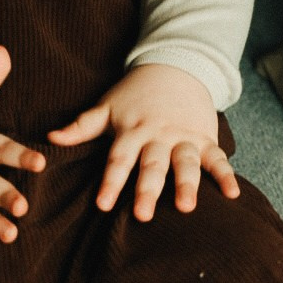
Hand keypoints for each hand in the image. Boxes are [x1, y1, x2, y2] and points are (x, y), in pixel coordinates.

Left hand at [47, 63, 239, 220]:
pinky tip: (233, 194)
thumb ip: (80, 127)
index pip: (119, 160)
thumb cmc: (134, 95)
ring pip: (186, 162)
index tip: (102, 205)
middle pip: (153, 165)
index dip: (111, 182)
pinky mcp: (205, 138)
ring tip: (187, 207)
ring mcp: (184, 137)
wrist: (174, 67)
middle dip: (148, 190)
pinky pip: (217, 157)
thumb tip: (49, 139)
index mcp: (132, 131)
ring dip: (187, 184)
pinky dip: (226, 174)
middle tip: (144, 215)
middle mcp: (158, 136)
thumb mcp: (106, 107)